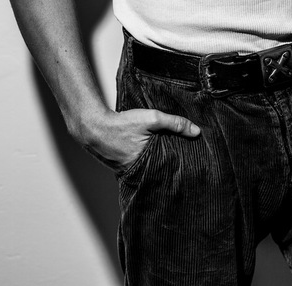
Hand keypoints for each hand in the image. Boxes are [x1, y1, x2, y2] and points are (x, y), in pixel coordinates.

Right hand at [78, 107, 200, 174]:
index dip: (181, 167)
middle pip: (161, 171)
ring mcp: (130, 172)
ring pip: (151, 169)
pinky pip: (140, 167)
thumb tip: (196, 131)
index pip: (170, 171)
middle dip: (171, 167)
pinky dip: (147, 161)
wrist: (95, 127)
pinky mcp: (124, 167)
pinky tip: (153, 154)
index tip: (194, 165)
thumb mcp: (151, 118)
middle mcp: (138, 173)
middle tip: (186, 164)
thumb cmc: (122, 123)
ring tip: (171, 158)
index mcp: (147, 165)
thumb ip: (174, 123)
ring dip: (159, 163)